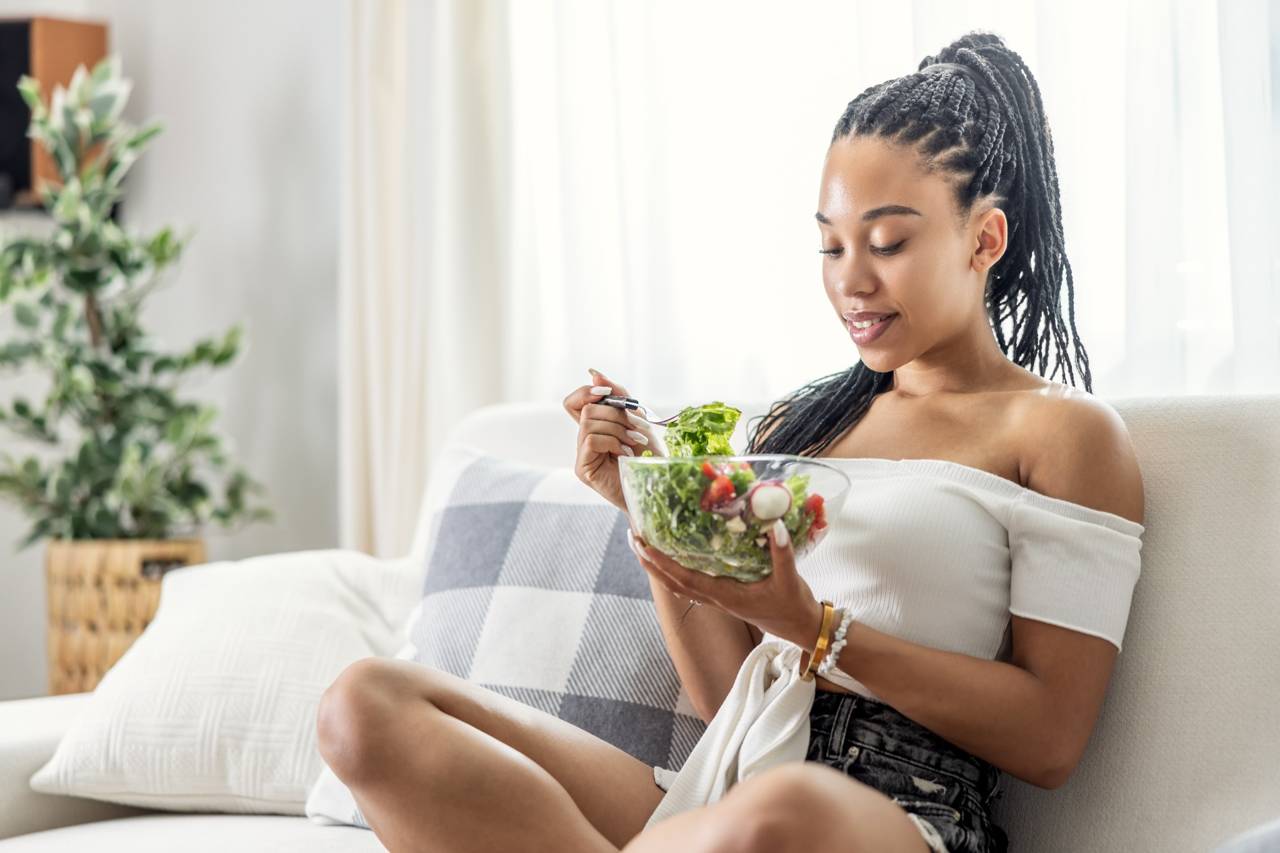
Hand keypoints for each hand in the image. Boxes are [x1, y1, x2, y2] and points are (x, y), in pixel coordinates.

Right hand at [563, 369, 662, 510]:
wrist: (657, 486)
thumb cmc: (650, 455)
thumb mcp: (638, 418)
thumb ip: (618, 395)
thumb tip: (594, 372)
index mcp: (595, 426)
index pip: (574, 401)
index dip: (586, 392)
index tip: (607, 392)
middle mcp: (584, 438)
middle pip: (586, 409)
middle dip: (615, 414)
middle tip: (634, 429)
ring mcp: (582, 454)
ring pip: (589, 422)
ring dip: (617, 430)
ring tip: (633, 444)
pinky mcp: (583, 468)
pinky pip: (591, 440)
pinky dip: (612, 442)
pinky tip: (625, 455)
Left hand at [627, 518, 823, 650]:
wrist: (802, 628)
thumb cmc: (794, 605)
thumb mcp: (791, 578)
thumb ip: (782, 552)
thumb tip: (776, 525)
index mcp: (726, 596)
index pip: (686, 579)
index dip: (663, 563)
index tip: (644, 545)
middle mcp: (717, 599)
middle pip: (673, 583)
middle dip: (650, 563)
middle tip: (632, 539)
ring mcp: (719, 600)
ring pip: (679, 586)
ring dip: (658, 569)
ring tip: (642, 548)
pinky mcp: (725, 599)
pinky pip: (692, 586)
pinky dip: (675, 573)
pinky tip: (672, 561)